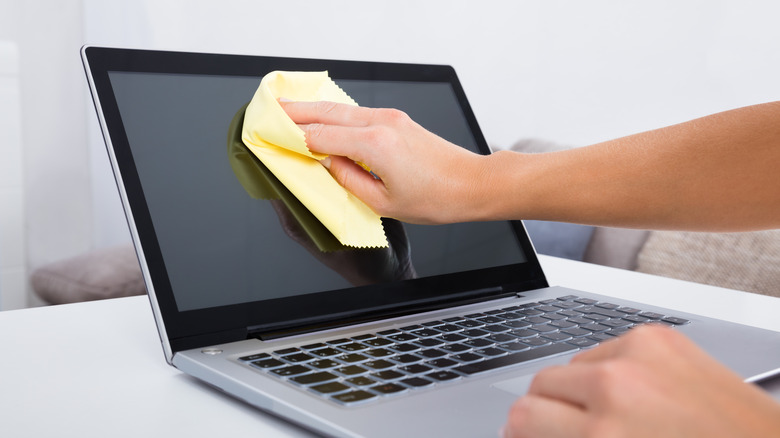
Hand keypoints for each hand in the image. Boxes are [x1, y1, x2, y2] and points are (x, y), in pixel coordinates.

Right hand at [281, 101, 490, 223]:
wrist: (471, 183)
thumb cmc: (436, 198)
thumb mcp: (383, 201)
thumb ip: (347, 179)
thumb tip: (325, 164)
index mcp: (374, 145)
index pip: (320, 137)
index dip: (294, 138)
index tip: (273, 137)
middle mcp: (381, 123)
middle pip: (327, 112)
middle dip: (296, 112)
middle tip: (271, 112)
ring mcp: (391, 117)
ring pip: (342, 108)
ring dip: (314, 110)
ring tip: (290, 112)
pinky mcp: (397, 119)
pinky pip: (357, 112)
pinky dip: (335, 114)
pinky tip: (325, 119)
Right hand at [503, 324, 779, 437]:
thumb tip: (532, 433)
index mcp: (602, 436)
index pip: (522, 418)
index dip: (521, 433)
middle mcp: (614, 388)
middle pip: (539, 384)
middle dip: (547, 411)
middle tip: (566, 430)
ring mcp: (638, 355)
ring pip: (570, 365)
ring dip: (578, 389)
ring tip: (608, 414)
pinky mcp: (658, 337)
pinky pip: (605, 349)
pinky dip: (610, 371)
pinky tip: (635, 394)